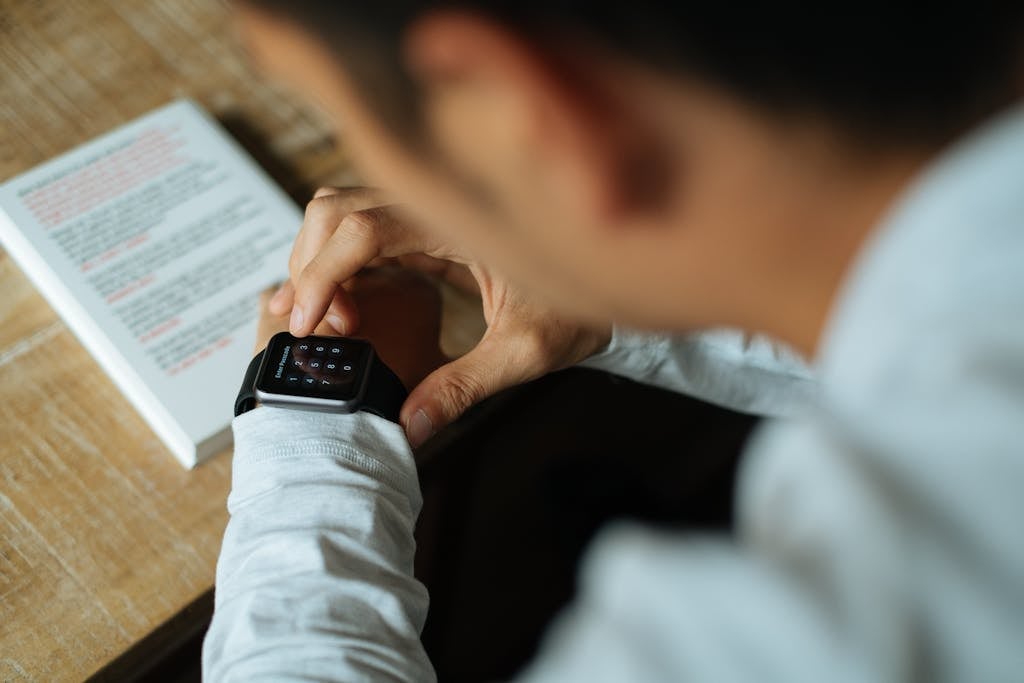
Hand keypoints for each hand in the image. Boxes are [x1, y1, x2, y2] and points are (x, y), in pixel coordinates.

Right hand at [271, 187, 610, 446]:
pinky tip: (336, 306)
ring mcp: (430, 211)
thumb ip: (466, 385)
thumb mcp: (528, 350)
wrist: (618, 269)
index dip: (323, 276)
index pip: (361, 229)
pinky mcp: (429, 228)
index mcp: (457, 218)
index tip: (308, 326)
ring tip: (329, 321)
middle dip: (309, 266)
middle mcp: (436, 202)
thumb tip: (410, 426)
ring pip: (342, 212)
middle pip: (336, 209)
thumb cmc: (583, 301)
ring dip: (319, 260)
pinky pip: (366, 232)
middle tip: (320, 330)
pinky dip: (339, 264)